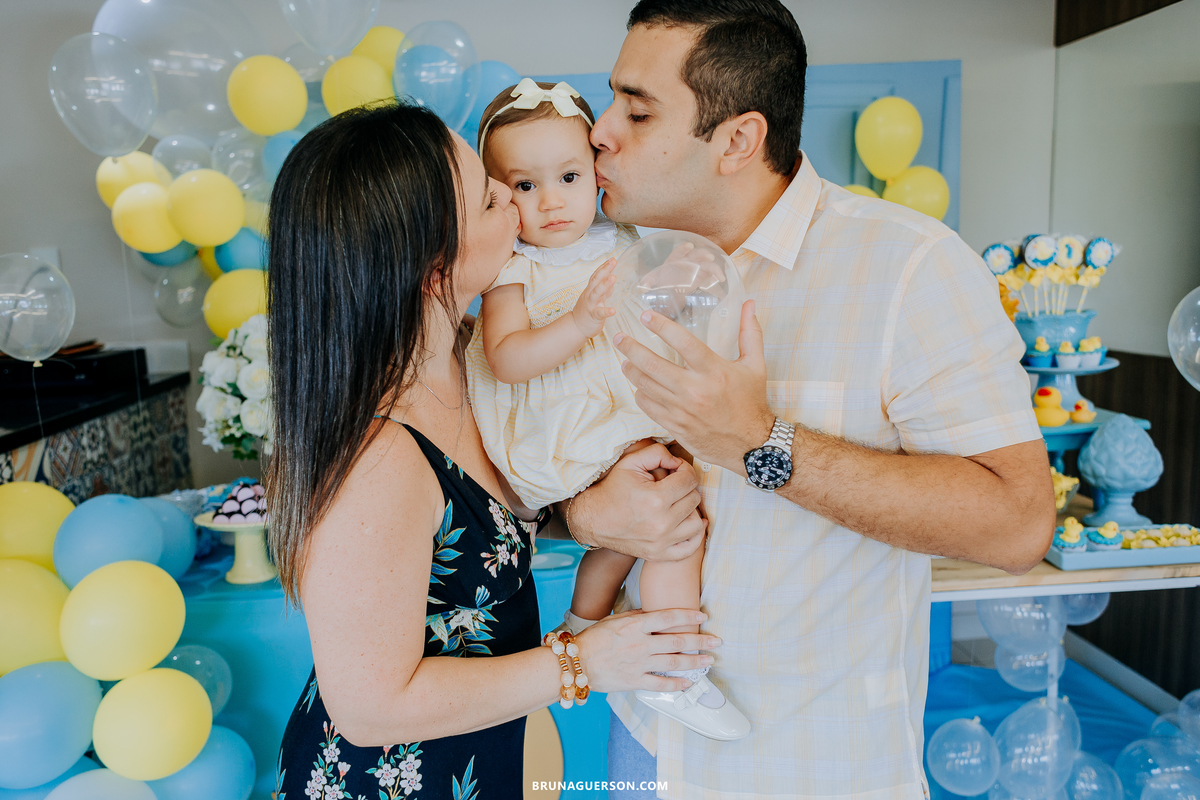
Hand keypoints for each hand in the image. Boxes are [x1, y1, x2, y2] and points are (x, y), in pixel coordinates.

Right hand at [570, 259, 616, 338]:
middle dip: (604, 270)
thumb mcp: (595, 297)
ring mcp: (591, 304)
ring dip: (605, 285)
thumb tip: (611, 278)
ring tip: (613, 277)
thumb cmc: (587, 311)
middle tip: (613, 261)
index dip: (603, 266)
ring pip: (597, 293)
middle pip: (596, 280)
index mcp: (591, 289)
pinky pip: (599, 313)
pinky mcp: (593, 316)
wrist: (576, 326)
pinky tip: (613, 310)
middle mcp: (590, 294)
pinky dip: (606, 311)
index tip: (612, 258)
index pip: (596, 275)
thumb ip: (604, 289)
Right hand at [570, 443, 704, 560]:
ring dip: (690, 510)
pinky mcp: (659, 554)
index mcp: (656, 499)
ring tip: (677, 504)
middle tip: (673, 486)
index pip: (690, 480)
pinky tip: (684, 523)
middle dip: (686, 488)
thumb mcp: (630, 462)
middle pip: (694, 499)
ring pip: (697, 523)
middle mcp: (661, 523)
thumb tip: (678, 461)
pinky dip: (693, 535)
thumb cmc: (612, 489)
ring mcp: (661, 542)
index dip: (685, 470)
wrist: (593, 520)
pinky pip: (691, 547)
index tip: (675, 470)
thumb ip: (657, 453)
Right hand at [575, 608, 719, 693]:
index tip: (703, 615)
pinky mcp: (634, 681)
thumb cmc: (594, 639)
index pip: (668, 617)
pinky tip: (688, 683)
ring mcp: (638, 664)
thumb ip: (636, 616)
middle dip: (700, 641)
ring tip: (709, 661)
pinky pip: (660, 683)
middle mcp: (640, 644)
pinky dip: (676, 684)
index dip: (688, 615)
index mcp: (635, 626)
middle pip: (677, 641)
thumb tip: (654, 613)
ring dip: (695, 662)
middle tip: (717, 641)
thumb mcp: (614, 620)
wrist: (576, 664)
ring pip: (674, 663)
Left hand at [614, 300, 774, 474]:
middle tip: (619, 338)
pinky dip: (640, 394)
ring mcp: (682, 410)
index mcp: (714, 371)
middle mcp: (695, 390)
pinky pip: (648, 406)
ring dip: (631, 370)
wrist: (750, 445)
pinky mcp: (675, 425)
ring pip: (646, 385)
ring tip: (625, 360)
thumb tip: (749, 303)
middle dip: (631, 348)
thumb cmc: (751, 403)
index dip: (661, 326)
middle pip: (653, 364)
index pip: (682, 342)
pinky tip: (639, 386)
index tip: (645, 316)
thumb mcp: (756, 365)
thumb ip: (750, 333)